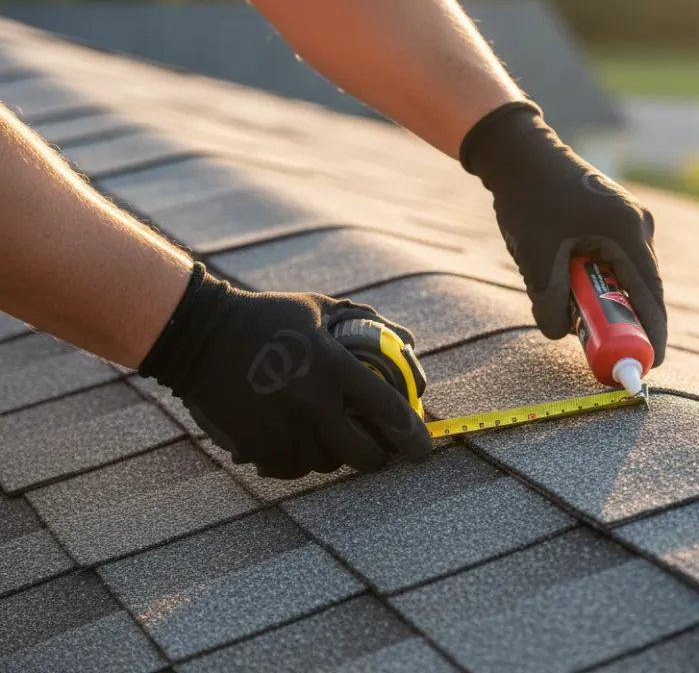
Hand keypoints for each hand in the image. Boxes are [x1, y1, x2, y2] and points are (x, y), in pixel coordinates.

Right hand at [138, 264, 430, 477]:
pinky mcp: (255, 448)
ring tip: (334, 433)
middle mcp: (310, 406)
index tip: (423, 449)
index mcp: (330, 368)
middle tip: (382, 448)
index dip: (412, 435)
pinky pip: (294, 468)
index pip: (386, 411)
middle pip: (363, 455)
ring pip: (328, 464)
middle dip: (379, 455)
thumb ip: (364, 322)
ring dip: (338, 453)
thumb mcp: (318, 309)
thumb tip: (405, 341)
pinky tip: (300, 437)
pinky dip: (303, 458)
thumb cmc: (265, 318)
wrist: (198, 338)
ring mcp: (281, 431)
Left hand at [460, 102, 666, 365]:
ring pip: (626, 274)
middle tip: (608, 349)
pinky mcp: (614, 217)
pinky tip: (570, 281)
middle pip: (642, 287)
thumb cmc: (529, 199)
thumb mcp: (536, 258)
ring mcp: (628, 218)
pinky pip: (615, 259)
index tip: (649, 364)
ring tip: (576, 311)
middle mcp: (637, 224)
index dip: (652, 333)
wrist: (519, 151)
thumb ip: (549, 302)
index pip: (650, 295)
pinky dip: (599, 279)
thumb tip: (561, 335)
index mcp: (627, 231)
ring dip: (607, 297)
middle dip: (626, 320)